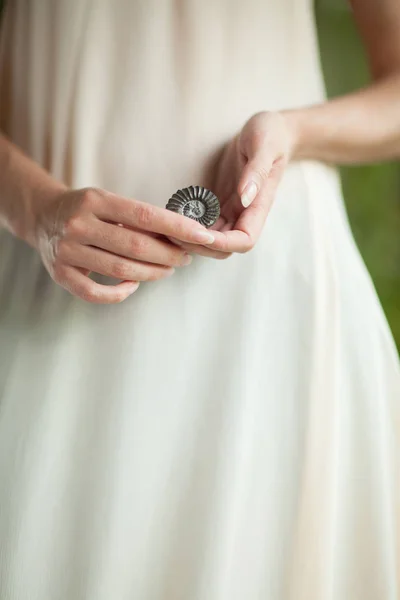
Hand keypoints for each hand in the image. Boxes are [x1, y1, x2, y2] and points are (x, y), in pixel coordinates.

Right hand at [33, 187, 215, 303]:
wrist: (43, 217)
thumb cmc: (87, 211)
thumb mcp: (108, 202)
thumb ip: (137, 219)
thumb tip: (181, 237)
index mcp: (94, 200)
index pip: (144, 215)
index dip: (176, 228)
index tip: (202, 235)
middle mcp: (78, 224)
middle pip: (135, 246)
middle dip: (169, 255)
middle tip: (185, 258)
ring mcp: (67, 251)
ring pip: (120, 270)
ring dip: (152, 274)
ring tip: (167, 270)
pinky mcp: (60, 274)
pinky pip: (96, 293)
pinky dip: (120, 293)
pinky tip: (133, 285)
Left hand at [173, 111, 294, 257]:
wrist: (271, 132)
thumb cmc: (271, 135)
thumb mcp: (265, 145)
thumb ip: (257, 171)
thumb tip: (245, 197)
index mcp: (259, 206)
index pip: (244, 241)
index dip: (223, 243)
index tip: (202, 233)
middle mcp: (245, 214)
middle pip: (223, 247)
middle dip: (199, 245)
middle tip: (173, 232)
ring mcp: (231, 211)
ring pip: (211, 239)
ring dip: (190, 239)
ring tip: (167, 227)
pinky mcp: (219, 204)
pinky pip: (203, 223)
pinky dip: (188, 225)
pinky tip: (171, 216)